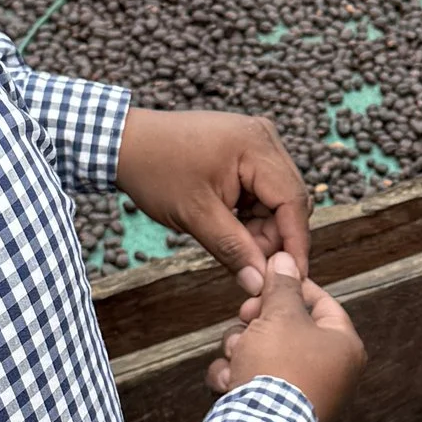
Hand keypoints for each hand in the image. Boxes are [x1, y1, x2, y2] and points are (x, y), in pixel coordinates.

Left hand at [119, 107, 310, 290]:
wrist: (125, 142)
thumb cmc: (155, 171)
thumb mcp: (195, 216)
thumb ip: (233, 249)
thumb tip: (260, 284)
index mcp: (256, 146)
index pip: (293, 201)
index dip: (296, 243)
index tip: (293, 278)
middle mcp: (265, 137)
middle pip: (289, 199)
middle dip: (275, 237)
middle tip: (253, 267)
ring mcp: (257, 141)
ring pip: (277, 198)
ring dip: (262, 228)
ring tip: (234, 246)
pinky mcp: (246, 149)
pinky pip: (263, 189)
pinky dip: (252, 214)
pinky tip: (230, 228)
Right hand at [207, 256, 365, 421]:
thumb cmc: (279, 369)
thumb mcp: (280, 315)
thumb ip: (283, 285)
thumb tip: (286, 258)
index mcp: (345, 347)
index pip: (322, 303)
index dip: (291, 287)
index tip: (266, 282)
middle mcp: (331, 373)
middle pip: (289, 329)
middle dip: (258, 322)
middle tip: (245, 317)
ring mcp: (304, 396)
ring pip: (265, 354)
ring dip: (242, 349)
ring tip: (236, 355)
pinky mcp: (277, 414)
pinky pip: (255, 383)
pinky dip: (237, 379)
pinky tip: (229, 382)